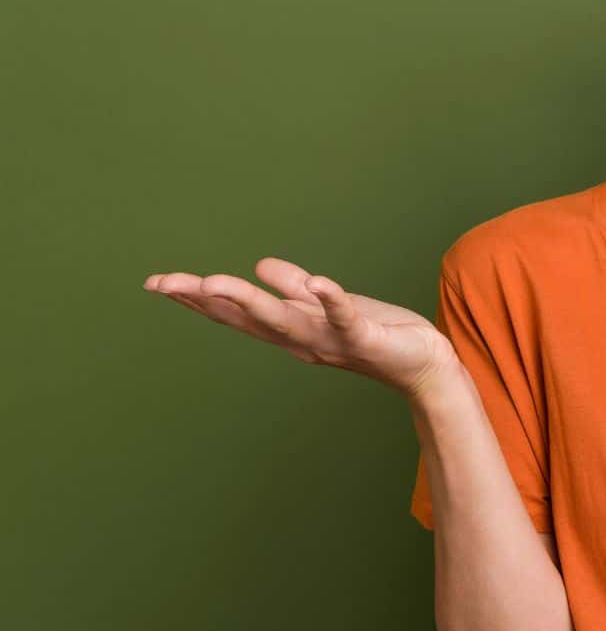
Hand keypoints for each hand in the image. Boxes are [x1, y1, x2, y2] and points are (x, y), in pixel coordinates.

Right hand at [143, 256, 462, 398]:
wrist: (422, 364)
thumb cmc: (375, 333)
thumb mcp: (327, 305)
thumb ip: (294, 287)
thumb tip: (258, 266)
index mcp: (290, 327)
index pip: (236, 312)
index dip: (198, 298)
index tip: (158, 284)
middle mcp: (301, 338)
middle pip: (246, 317)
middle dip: (205, 300)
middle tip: (164, 284)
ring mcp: (331, 339)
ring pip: (284, 319)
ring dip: (251, 301)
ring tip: (216, 282)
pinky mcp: (366, 337)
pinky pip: (346, 317)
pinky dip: (332, 300)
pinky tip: (318, 283)